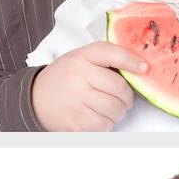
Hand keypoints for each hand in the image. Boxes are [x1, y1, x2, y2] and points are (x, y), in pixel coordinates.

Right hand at [30, 42, 147, 131]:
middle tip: (125, 99)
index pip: (111, 53)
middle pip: (119, 87)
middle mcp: (77, 76)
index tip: (145, 68)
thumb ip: (104, 60)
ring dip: (119, 111)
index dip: (131, 61)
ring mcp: (75, 100)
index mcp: (80, 57)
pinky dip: (107, 123)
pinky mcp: (74, 121)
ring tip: (112, 109)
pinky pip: (103, 124)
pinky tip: (99, 117)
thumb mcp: (79, 60)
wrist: (34, 98)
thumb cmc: (64, 78)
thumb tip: (139, 67)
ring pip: (114, 109)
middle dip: (128, 96)